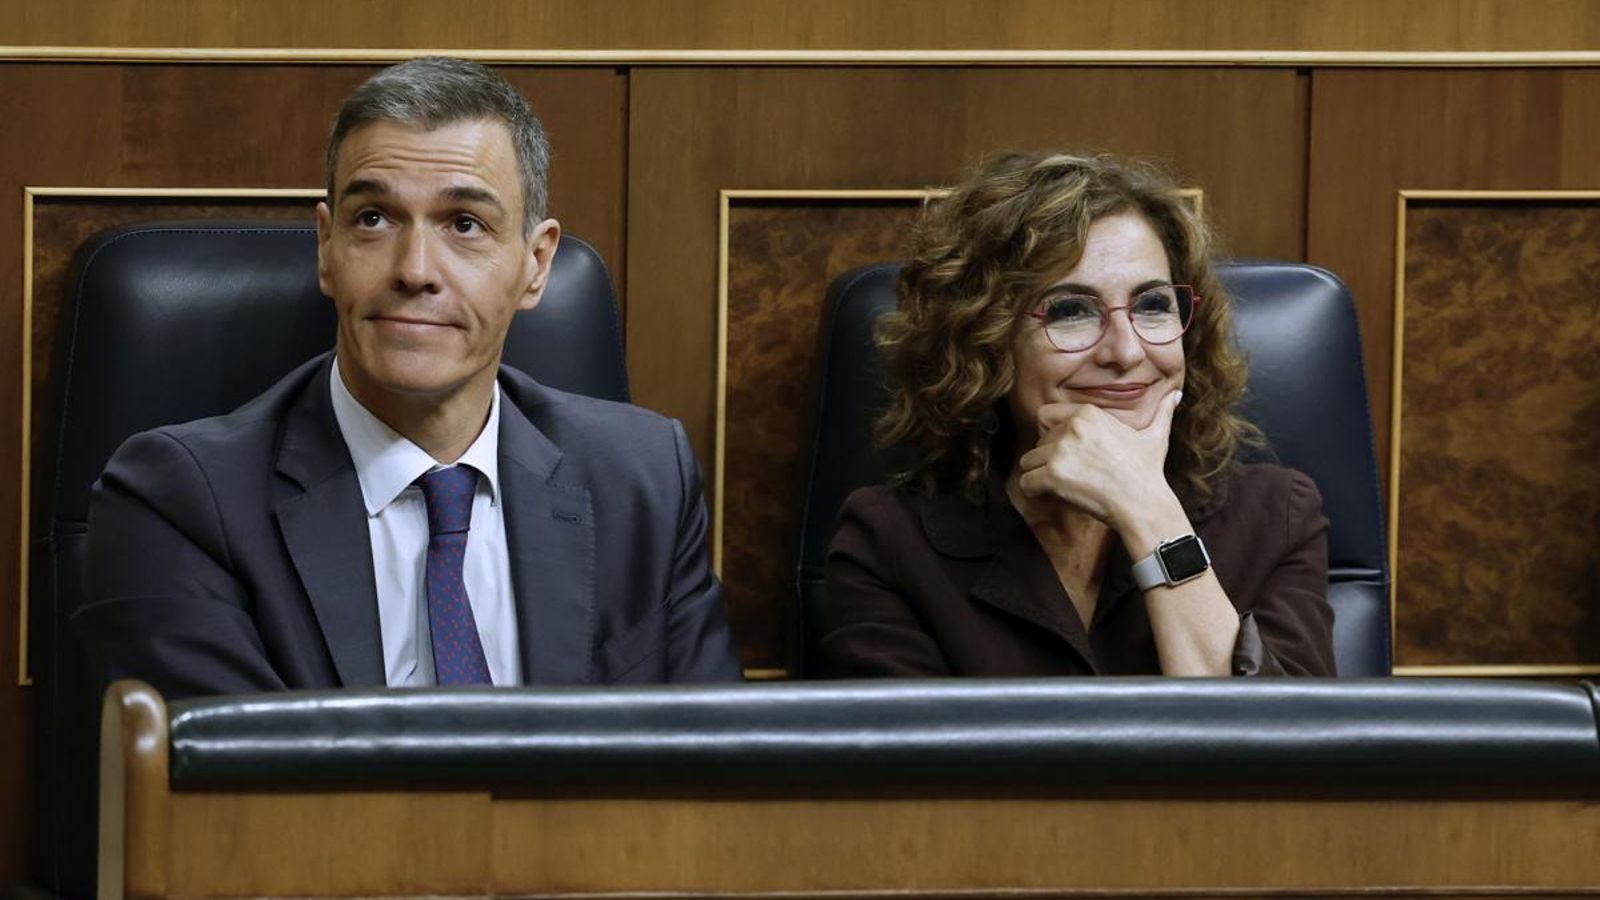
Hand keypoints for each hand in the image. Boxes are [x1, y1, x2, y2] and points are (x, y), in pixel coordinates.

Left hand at [1014, 389, 1181, 528]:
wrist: (1143, 503)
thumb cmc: (1147, 472)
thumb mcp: (1156, 436)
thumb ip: (1162, 412)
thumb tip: (1176, 395)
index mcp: (1088, 413)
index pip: (1045, 415)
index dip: (1052, 434)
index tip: (1067, 451)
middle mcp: (1071, 427)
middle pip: (1038, 440)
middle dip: (1048, 458)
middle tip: (1071, 474)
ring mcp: (1060, 451)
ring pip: (1028, 461)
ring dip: (1040, 475)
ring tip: (1062, 486)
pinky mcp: (1052, 475)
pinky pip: (1026, 483)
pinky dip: (1034, 492)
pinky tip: (1053, 496)